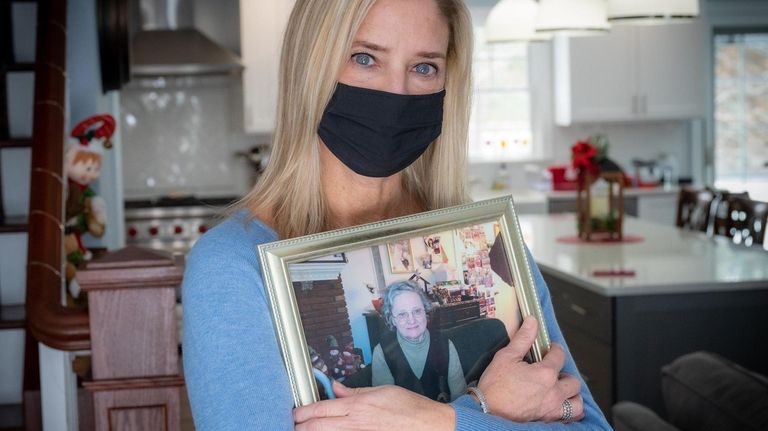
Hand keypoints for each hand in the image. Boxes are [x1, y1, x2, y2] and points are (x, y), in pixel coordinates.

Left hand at [294, 381, 454, 430]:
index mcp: (358, 406)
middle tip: (295, 424)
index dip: (304, 412)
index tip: (296, 413)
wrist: (430, 426)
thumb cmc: (411, 408)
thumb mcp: (382, 390)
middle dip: (302, 426)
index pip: (321, 409)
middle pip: (318, 427)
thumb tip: (335, 388)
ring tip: (307, 429)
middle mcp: (356, 424)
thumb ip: (355, 392)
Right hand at [477, 316, 584, 422]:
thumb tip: (532, 321)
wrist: (486, 411)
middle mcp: (553, 392)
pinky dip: (567, 412)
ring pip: (576, 404)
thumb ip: (523, 339)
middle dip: (565, 375)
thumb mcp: (506, 357)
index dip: (555, 350)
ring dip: (571, 396)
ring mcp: (552, 409)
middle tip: (554, 373)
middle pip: (573, 382)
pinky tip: (557, 406)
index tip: (550, 349)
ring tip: (560, 391)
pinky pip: (568, 419)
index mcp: (545, 374)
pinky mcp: (547, 421)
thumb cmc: (494, 386)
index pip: (559, 356)